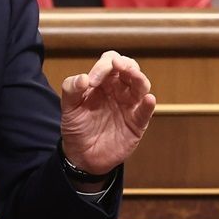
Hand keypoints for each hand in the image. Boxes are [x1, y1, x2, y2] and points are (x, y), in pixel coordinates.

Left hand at [59, 50, 156, 174]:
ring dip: (139, 78)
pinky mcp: (137, 122)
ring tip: (134, 75)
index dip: (103, 66)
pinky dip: (149, 104)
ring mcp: (129, 105)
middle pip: (129, 68)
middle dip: (126, 65)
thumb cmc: (77, 128)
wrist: (82, 156)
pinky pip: (146, 111)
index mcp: (103, 82)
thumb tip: (83, 78)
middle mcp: (118, 90)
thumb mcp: (68, 108)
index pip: (109, 62)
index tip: (92, 81)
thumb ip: (70, 90)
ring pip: (141, 85)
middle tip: (118, 66)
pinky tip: (149, 99)